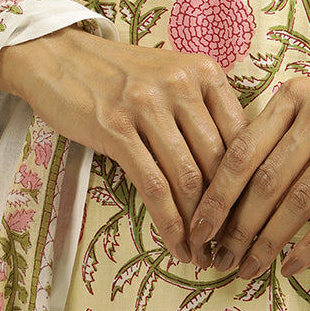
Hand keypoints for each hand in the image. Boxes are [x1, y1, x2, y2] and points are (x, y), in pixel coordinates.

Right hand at [0, 26, 248, 261]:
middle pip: (218, 160)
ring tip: (203, 253)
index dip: (247, 181)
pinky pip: (153, 186)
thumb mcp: (171, 76)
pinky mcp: (116, 129)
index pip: (240, 133)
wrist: (61, 57)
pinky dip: (169, 223)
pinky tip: (176, 245)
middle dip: (226, 210)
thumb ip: (203, 109)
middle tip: (228, 244)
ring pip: (188, 177)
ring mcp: (147, 105)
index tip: (248, 214)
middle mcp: (181, 83)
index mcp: (203, 70)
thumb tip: (235, 169)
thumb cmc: (121, 74)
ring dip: (199, 225)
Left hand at [186, 54, 309, 278]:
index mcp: (296, 92)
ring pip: (297, 199)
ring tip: (249, 268)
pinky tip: (293, 265)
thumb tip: (236, 180)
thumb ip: (285, 127)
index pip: (244, 149)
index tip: (196, 227)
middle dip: (236, 227)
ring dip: (268, 242)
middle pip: (265, 179)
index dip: (216, 194)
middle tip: (217, 259)